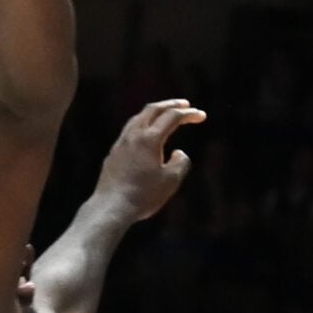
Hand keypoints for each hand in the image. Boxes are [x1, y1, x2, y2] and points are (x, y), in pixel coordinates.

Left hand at [96, 99, 205, 219]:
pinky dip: (142, 125)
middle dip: (170, 105)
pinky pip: (129, 131)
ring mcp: (120, 144)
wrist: (111, 208)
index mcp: (149, 139)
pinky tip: (146, 136)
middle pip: (152, 110)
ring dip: (154, 113)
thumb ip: (181, 163)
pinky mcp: (113, 154)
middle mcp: (133, 136)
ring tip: (164, 115)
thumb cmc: (143, 195)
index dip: (189, 114)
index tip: (201, 115)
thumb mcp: (171, 181)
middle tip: (184, 104)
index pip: (172, 117)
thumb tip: (178, 153)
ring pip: (138, 118)